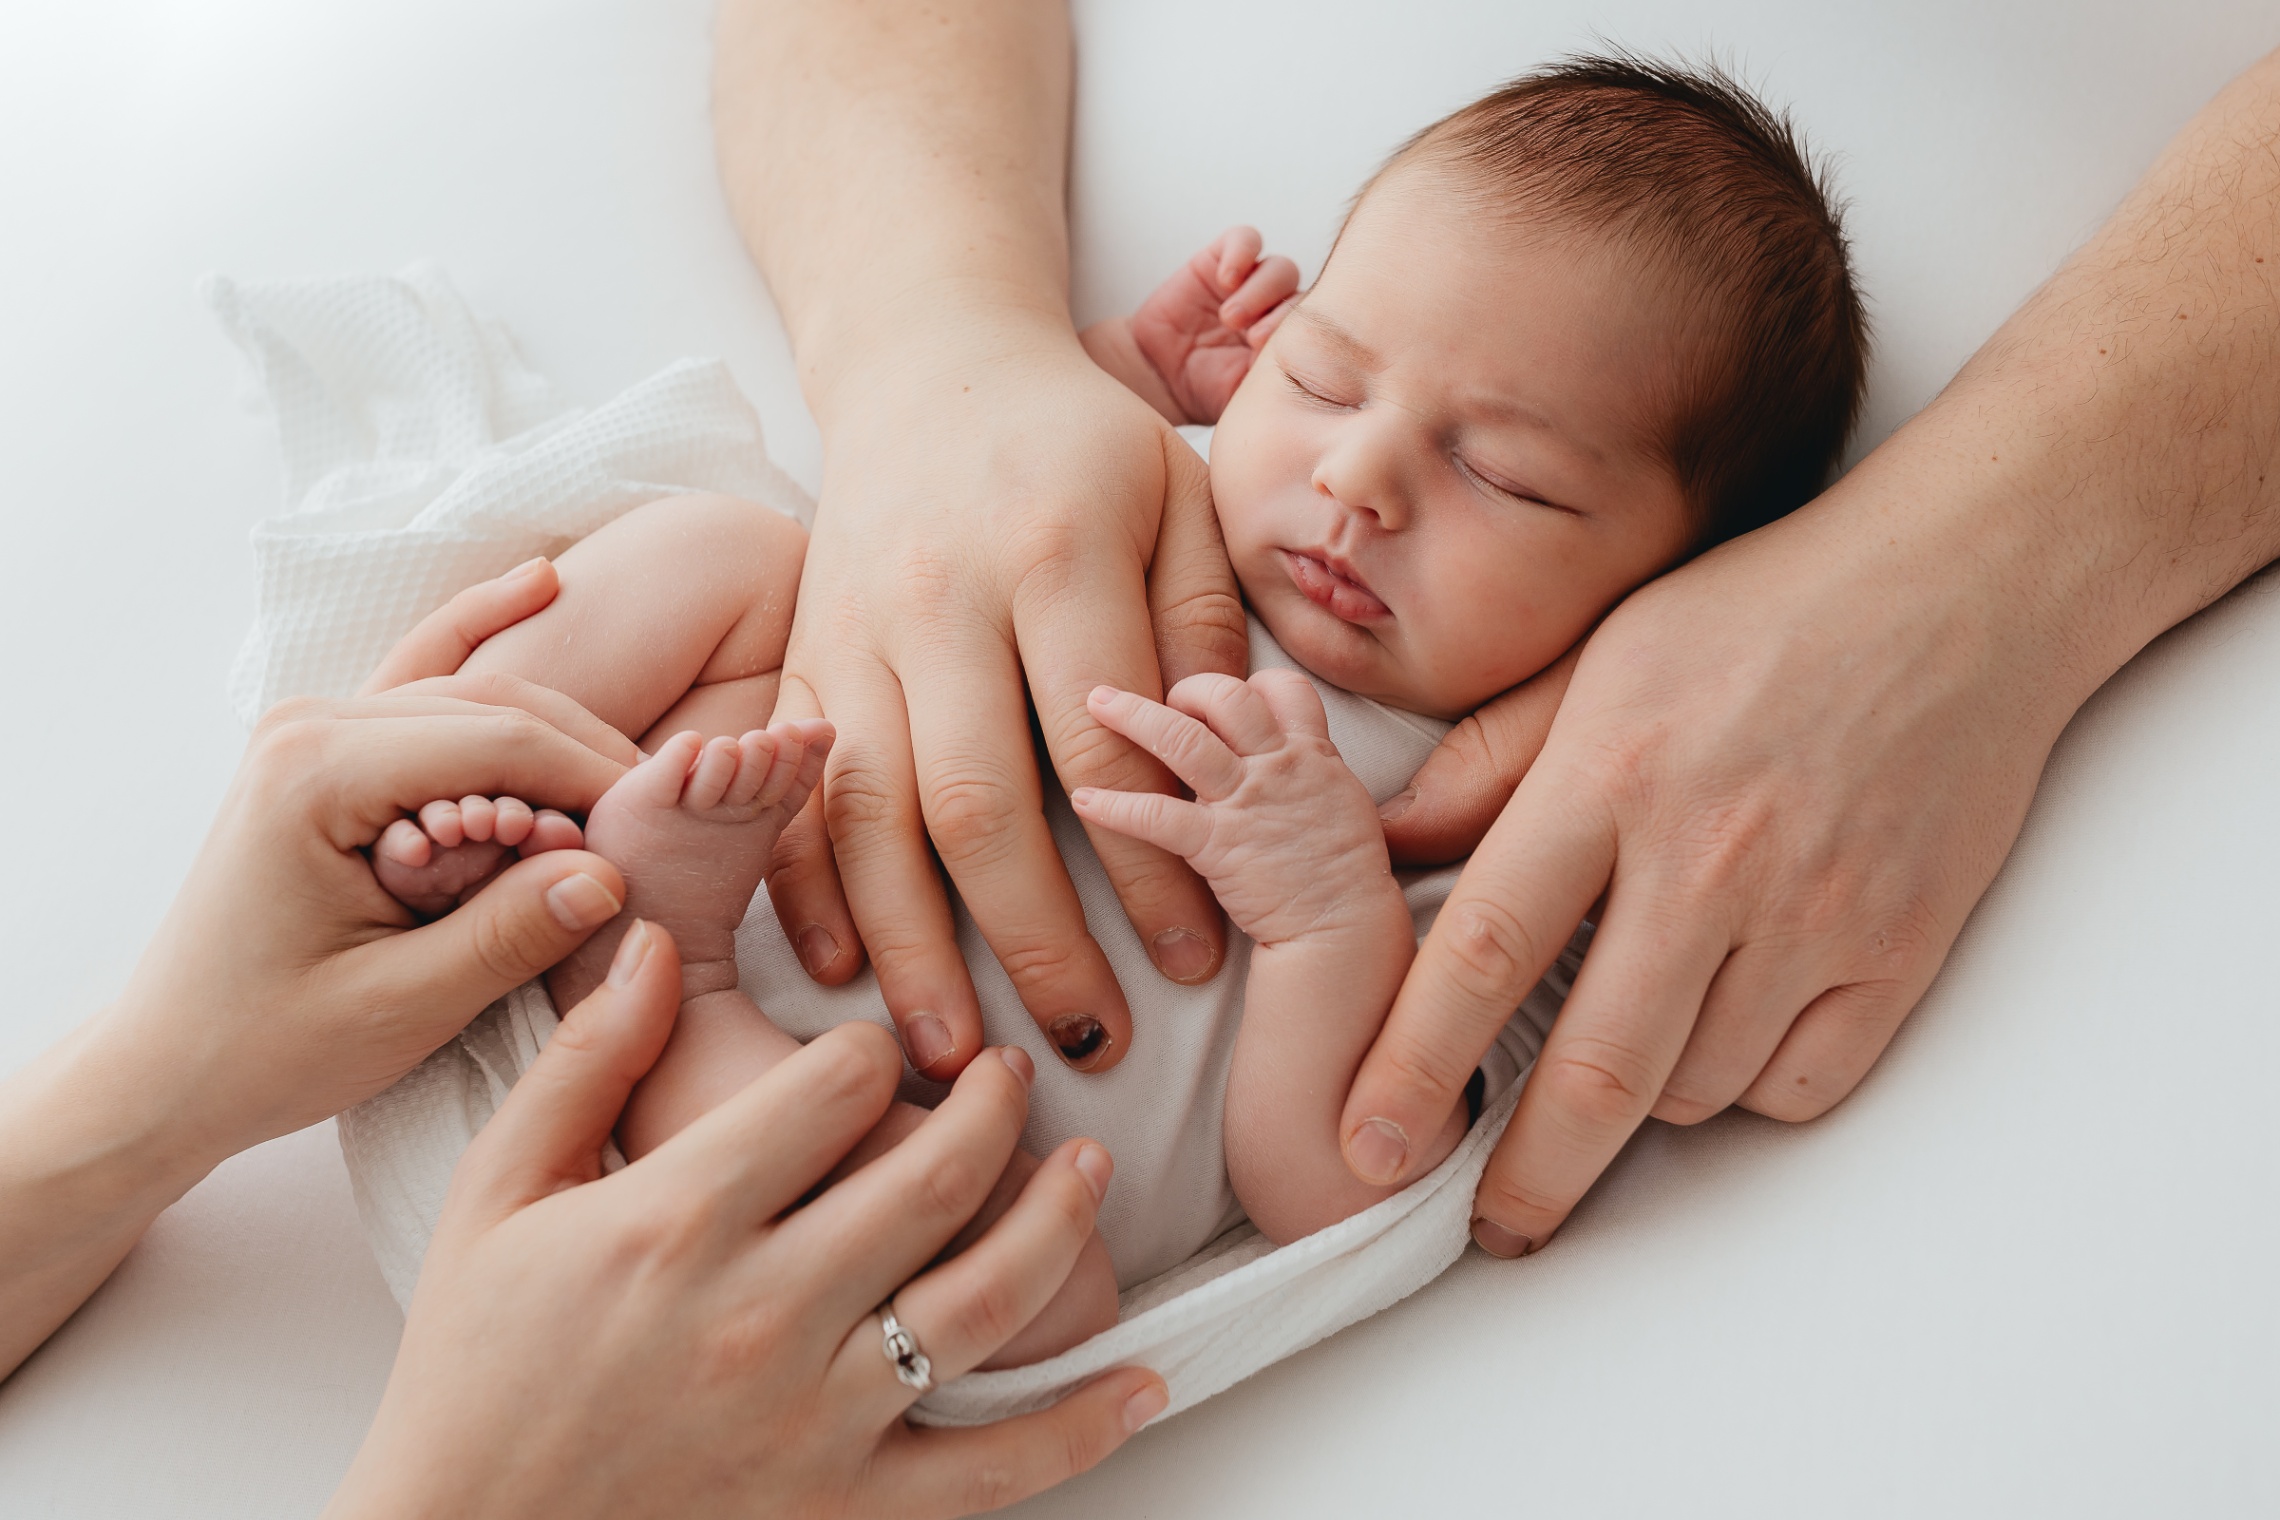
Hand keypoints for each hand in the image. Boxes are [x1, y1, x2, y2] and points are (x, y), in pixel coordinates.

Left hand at [0, 662, 636, 1374]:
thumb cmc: (265, 1050)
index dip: (598, 782)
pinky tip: (540, 585)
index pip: (501, 741)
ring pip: (476, 694)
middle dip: (591, 762)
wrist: (165, 1070)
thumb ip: (508, 934)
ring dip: (559, 736)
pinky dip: (481, 630)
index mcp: (314, 772)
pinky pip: (425, 678)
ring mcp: (313, 727)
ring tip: (637, 787)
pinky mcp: (326, 749)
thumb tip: (614, 874)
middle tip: (666, 823)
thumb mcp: (399, 1010)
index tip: (666, 837)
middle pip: (497, 705)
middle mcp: (308, 724)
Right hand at [332, 921, 1164, 1518]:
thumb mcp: (497, 1194)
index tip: (875, 1050)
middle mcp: (761, 1312)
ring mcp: (815, 1416)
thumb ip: (583, 1061)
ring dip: (1059, 1219)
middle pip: (933, 1175)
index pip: (831, 1088)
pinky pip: (992, 1468)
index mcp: (676, 1220)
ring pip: (987, 1296)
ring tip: (1088, 1168)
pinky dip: (1082, 1425)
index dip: (868, 1049)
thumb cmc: (475, 1366)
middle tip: (1008, 1076)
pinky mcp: (845, 1505)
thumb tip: (650, 938)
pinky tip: (1142, 1375)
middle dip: (991, 1106)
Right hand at [765, 333, 1246, 1076]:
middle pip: (975, 804)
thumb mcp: (1178, 498)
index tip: (1195, 956)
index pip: (1104, 750)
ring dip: (909, 947)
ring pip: (867, 813)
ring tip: (951, 1053)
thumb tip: (1221, 765)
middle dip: (1034, 940)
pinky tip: (844, 968)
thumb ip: (1205, 626)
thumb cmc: (1079, 444)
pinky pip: (790, 788)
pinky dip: (806, 886)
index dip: (1152, 867)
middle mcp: (939, 602)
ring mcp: (852, 633)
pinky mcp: (798, 656)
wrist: (931, 362)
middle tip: (1090, 1041)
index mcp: (1054, 557)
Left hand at [1072, 671, 1390, 945]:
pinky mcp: (1218, 845)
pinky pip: (1157, 816)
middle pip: (1226, 695)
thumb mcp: (1342, 802)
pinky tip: (1084, 799)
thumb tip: (1281, 755)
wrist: (1344, 927)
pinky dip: (1115, 805)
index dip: (1249, 682)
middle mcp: (1277, 765)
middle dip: (1185, 687)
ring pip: (1183, 739)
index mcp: (1310, 753)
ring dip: (1133, 716)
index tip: (1224, 695)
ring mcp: (1245, 802)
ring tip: (1096, 704)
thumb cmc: (1344, 874)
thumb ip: (1307, 771)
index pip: (1282, 686)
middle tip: (1160, 698)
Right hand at [1123, 227, 1298, 424]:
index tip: (1266, 353)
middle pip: (1301, 295)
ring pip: (1279, 268)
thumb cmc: (1203, 392)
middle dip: (1277, 315)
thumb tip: (1304, 383)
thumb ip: (1276, 385)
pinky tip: (1225, 278)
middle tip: (1251, 338)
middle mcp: (1274, 310)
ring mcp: (1249, 284)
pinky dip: (1240, 253)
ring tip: (1230, 317)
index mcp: (1288, 343)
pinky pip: (1245, 240)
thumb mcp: (1246, 400)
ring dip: (1259, 291)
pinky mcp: (1220, 261)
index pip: (1315, 326)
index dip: (1299, 334)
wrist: (1156, 377)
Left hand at [1338, 484, 2073, 1252]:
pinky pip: (1802, 1080)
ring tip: (1622, 1058)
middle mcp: (1709, 855)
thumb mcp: (1596, 656)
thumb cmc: (1759, 615)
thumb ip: (1487, 764)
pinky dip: (1751, 1087)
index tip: (1368, 1139)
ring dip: (1641, 1104)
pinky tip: (1727, 1035)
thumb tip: (1386, 848)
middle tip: (1485, 1228)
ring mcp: (1814, 909)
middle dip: (1528, 1173)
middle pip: (1599, 1067)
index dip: (1416, 1060)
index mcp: (1610, 775)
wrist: (1960, 588)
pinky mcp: (1900, 945)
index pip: (1488, 948)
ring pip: (1697, 1085)